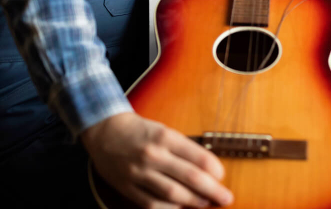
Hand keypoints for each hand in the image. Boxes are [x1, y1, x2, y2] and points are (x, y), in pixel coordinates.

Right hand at [82, 112, 233, 207]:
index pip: (198, 157)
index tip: (222, 176)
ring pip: (173, 194)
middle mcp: (153, 155)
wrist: (104, 131)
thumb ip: (183, 149)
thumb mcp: (164, 130)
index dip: (215, 170)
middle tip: (226, 198)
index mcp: (165, 137)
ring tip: (205, 203)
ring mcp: (140, 173)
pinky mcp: (128, 187)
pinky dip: (169, 208)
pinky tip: (180, 208)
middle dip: (212, 191)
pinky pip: (153, 204)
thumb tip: (208, 170)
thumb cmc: (139, 131)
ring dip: (194, 202)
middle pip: (190, 177)